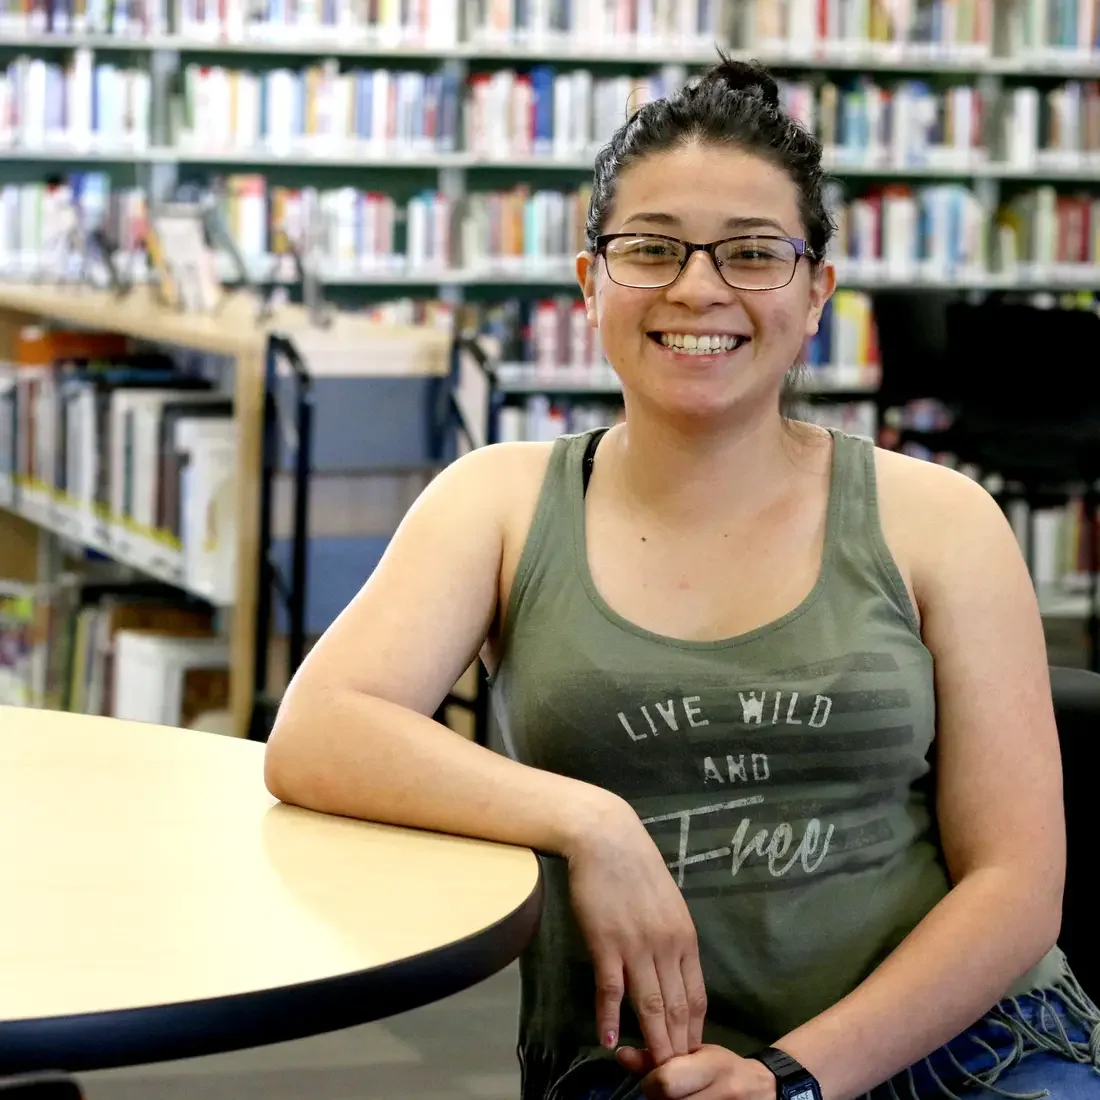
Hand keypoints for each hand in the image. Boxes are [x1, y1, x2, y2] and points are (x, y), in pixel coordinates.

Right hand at [563, 794, 706, 1065]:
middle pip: (676, 1009)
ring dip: (652, 1042)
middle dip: (677, 1047)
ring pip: (649, 1005)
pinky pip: (611, 987)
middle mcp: (666, 946)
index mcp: (685, 938)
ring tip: (652, 1070)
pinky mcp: (605, 941)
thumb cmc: (634, 868)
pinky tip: (610, 1039)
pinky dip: (610, 1017)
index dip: (694, 1032)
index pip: (696, 998)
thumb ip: (671, 939)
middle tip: (675, 1076)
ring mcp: (636, 945)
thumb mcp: (667, 905)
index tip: (691, 1056)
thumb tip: (673, 971)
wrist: (606, 837)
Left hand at [616, 1045, 776, 1099]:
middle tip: (666, 1092)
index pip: (665, 1081)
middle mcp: (721, 1094)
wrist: (763, 1089)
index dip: (653, 1081)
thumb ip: (656, 1054)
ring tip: (677, 1096)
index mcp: (713, 1067)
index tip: (657, 1076)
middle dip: (659, 1098)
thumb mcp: (694, 1053)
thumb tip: (620, 1054)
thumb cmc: (722, 1066)